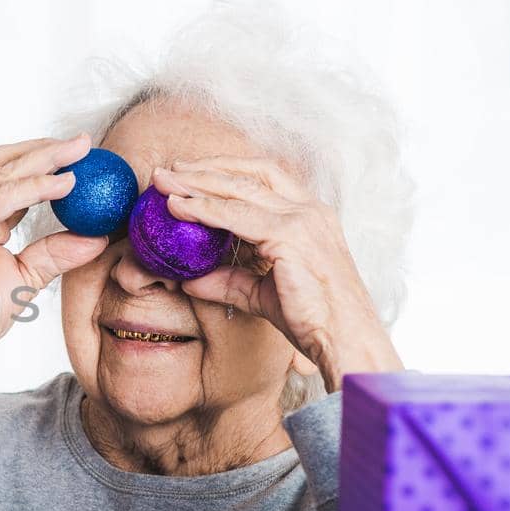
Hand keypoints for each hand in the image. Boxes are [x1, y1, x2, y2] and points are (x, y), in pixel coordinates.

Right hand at [0, 136, 109, 397]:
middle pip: (6, 162)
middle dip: (47, 148)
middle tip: (84, 142)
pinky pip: (2, 198)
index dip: (44, 158)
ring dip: (44, 159)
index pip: (11, 174)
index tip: (82, 153)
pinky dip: (34, 187)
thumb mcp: (30, 275)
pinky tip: (62, 185)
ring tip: (78, 155)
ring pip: (4, 172)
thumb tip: (97, 237)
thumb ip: (58, 252)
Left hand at [152, 156, 401, 389]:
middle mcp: (310, 210)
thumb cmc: (314, 318)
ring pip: (239, 189)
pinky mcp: (292, 238)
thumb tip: (188, 280)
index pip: (263, 177)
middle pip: (249, 174)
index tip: (187, 171)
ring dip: (197, 183)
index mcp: (310, 215)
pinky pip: (236, 216)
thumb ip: (228, 282)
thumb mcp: (262, 295)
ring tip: (164, 183)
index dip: (223, 170)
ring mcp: (303, 220)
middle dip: (204, 169)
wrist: (346, 341)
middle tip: (166, 171)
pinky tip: (180, 208)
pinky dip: (205, 209)